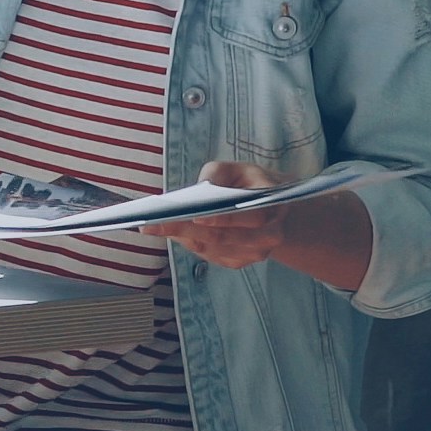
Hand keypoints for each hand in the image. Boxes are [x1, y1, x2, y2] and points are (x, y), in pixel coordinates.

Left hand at [140, 160, 375, 293]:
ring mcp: (255, 254)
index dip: (222, 219)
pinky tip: (173, 233)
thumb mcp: (239, 168)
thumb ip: (219, 172)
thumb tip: (201, 187)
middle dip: (186, 231)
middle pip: (223, 238)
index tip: (195, 217)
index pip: (246, 217)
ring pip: (213, 250)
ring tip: (155, 227)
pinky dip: (190, 245)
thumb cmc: (252, 183)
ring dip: (183, 239)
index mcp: (273, 208)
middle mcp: (268, 237)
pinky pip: (211, 257)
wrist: (277, 209)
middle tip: (153, 226)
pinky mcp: (241, 262)